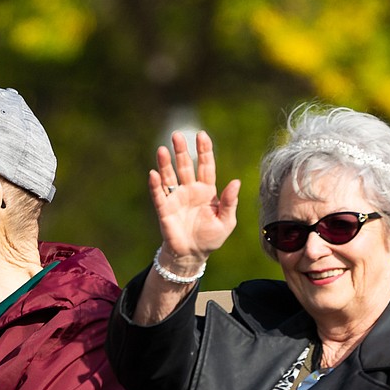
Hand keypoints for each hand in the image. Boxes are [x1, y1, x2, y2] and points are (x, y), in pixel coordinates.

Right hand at [149, 131, 240, 264]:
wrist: (193, 255)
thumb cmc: (211, 237)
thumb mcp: (226, 221)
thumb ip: (230, 202)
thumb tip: (236, 181)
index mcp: (206, 190)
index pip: (205, 166)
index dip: (204, 150)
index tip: (202, 135)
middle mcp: (189, 190)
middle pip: (185, 166)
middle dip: (181, 151)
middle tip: (177, 135)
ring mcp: (176, 198)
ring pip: (169, 177)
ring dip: (165, 164)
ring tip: (162, 149)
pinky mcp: (164, 209)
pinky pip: (159, 195)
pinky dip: (155, 185)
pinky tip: (153, 174)